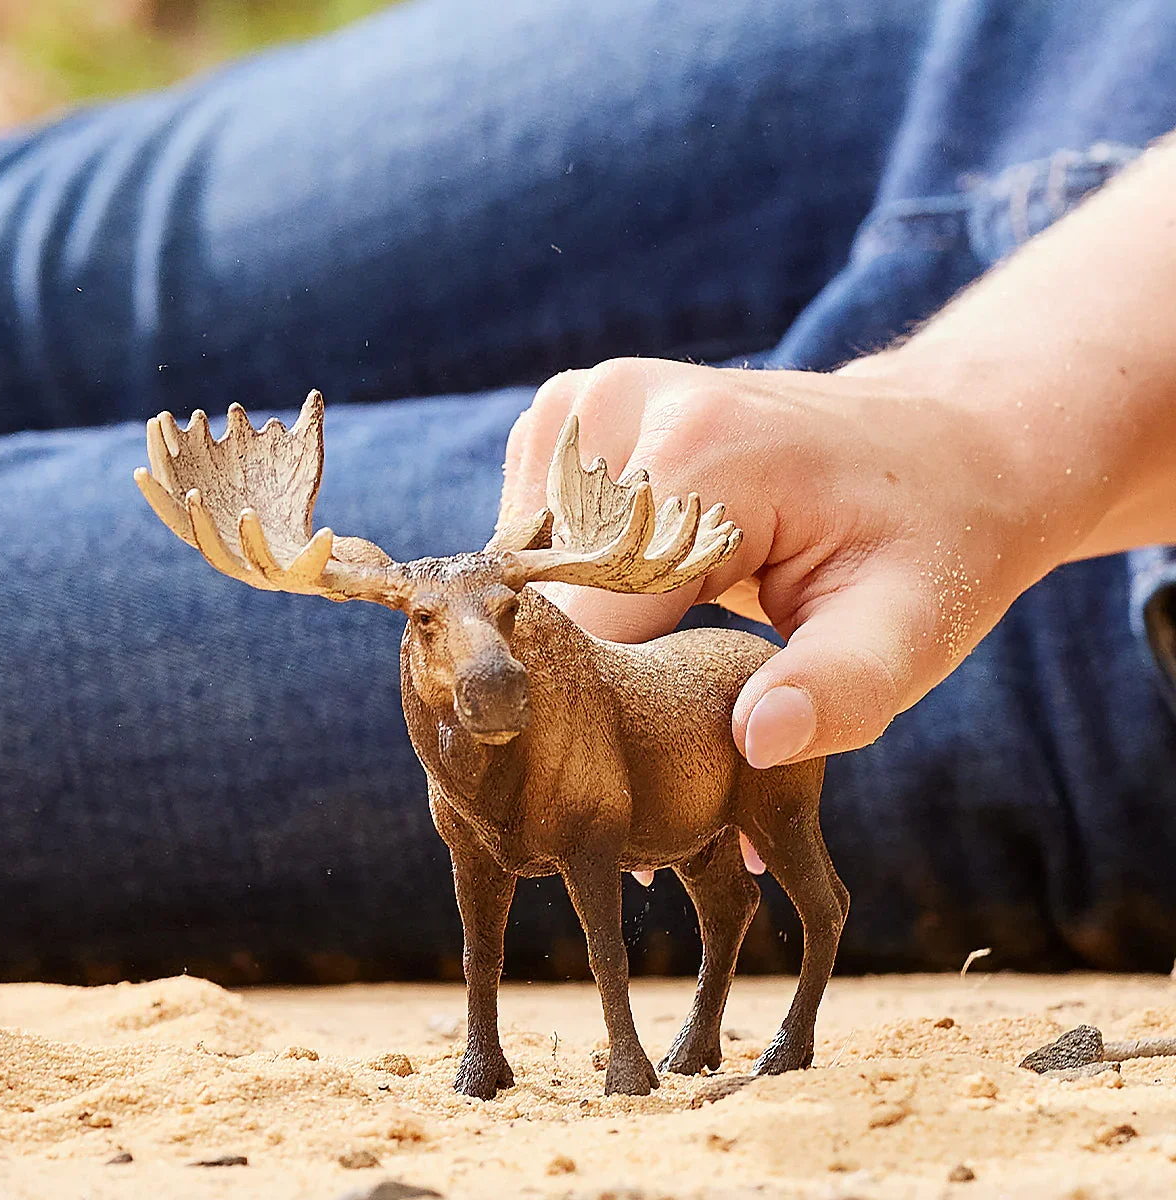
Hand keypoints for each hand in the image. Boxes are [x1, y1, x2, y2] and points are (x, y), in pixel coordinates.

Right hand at [499, 354, 1073, 767]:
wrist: (934, 443)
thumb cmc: (927, 544)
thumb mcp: (914, 629)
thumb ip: (838, 692)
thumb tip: (756, 743)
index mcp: (702, 454)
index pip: (582, 618)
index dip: (596, 718)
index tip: (630, 787)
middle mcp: (619, 406)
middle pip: (538, 595)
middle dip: (582, 679)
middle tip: (664, 727)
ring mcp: (587, 401)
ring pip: (518, 571)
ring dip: (574, 630)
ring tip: (665, 647)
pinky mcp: (571, 417)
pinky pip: (525, 537)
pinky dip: (568, 586)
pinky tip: (645, 598)